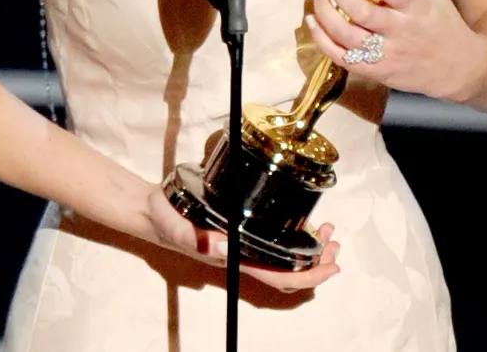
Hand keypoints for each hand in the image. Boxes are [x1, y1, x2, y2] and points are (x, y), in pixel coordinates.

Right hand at [146, 185, 339, 291]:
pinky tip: (301, 221)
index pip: (278, 276)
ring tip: (325, 230)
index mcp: (234, 259)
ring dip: (309, 247)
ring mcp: (243, 242)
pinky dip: (294, 232)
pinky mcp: (241, 227)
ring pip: (284, 255)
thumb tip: (221, 246)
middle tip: (332, 239)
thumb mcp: (178, 227)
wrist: (154, 210)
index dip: (307, 276)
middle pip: (288, 269)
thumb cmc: (166, 220)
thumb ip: (196, 237)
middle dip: (316, 260)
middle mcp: (243, 253)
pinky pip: (274, 238)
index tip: (329, 266)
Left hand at [306, 0, 486, 101]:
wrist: (458, 67)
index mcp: (417, 7)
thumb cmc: (442, 22)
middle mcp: (401, 31)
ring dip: (325, 12)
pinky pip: (342, 58)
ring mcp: (387, 54)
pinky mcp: (377, 71)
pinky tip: (313, 22)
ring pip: (346, 35)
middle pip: (361, 12)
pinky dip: (322, 40)